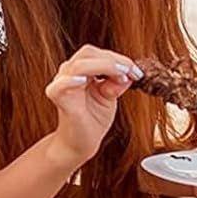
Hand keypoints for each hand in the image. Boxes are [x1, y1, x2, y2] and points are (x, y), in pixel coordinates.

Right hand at [46, 45, 139, 168]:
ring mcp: (62, 84)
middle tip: (131, 72)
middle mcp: (69, 73)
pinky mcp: (59, 99)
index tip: (137, 71)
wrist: (80, 143)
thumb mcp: (110, 98)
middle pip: (88, 53)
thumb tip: (128, 73)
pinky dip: (71, 80)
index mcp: (82, 70)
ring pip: (79, 65)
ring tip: (121, 76)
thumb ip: (116, 84)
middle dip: (113, 60)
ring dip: (104, 66)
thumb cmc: (92, 120)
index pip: (98, 54)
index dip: (119, 59)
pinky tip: (83, 81)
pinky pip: (61, 85)